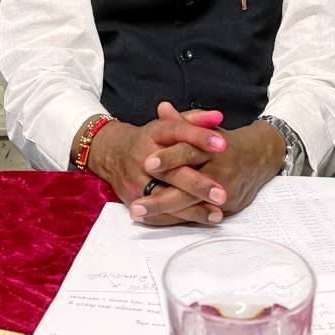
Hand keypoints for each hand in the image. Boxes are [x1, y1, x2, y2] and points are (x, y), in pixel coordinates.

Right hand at [84, 106, 227, 226]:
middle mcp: (143, 156)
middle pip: (172, 172)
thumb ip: (195, 120)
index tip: (222, 144)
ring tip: (217, 213)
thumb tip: (218, 116)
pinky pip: (158, 212)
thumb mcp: (169, 124)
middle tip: (221, 194)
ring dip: (192, 208)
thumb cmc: (150, 139)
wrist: (113, 153)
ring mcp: (136, 179)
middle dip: (197, 184)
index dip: (200, 137)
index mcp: (155, 133)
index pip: (178, 132)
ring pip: (166, 197)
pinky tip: (201, 219)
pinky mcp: (132, 197)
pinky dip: (180, 217)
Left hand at [131, 104, 284, 220]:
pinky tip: (155, 221)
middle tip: (136, 204)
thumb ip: (182, 121)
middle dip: (161, 198)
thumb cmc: (224, 144)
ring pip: (191, 204)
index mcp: (212, 148)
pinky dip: (177, 218)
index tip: (147, 164)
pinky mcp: (227, 207)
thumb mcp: (205, 129)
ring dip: (164, 211)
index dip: (169, 158)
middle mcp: (219, 171)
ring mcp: (224, 191)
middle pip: (188, 186)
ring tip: (138, 214)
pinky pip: (200, 215)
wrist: (259, 158)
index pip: (189, 152)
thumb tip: (162, 107)